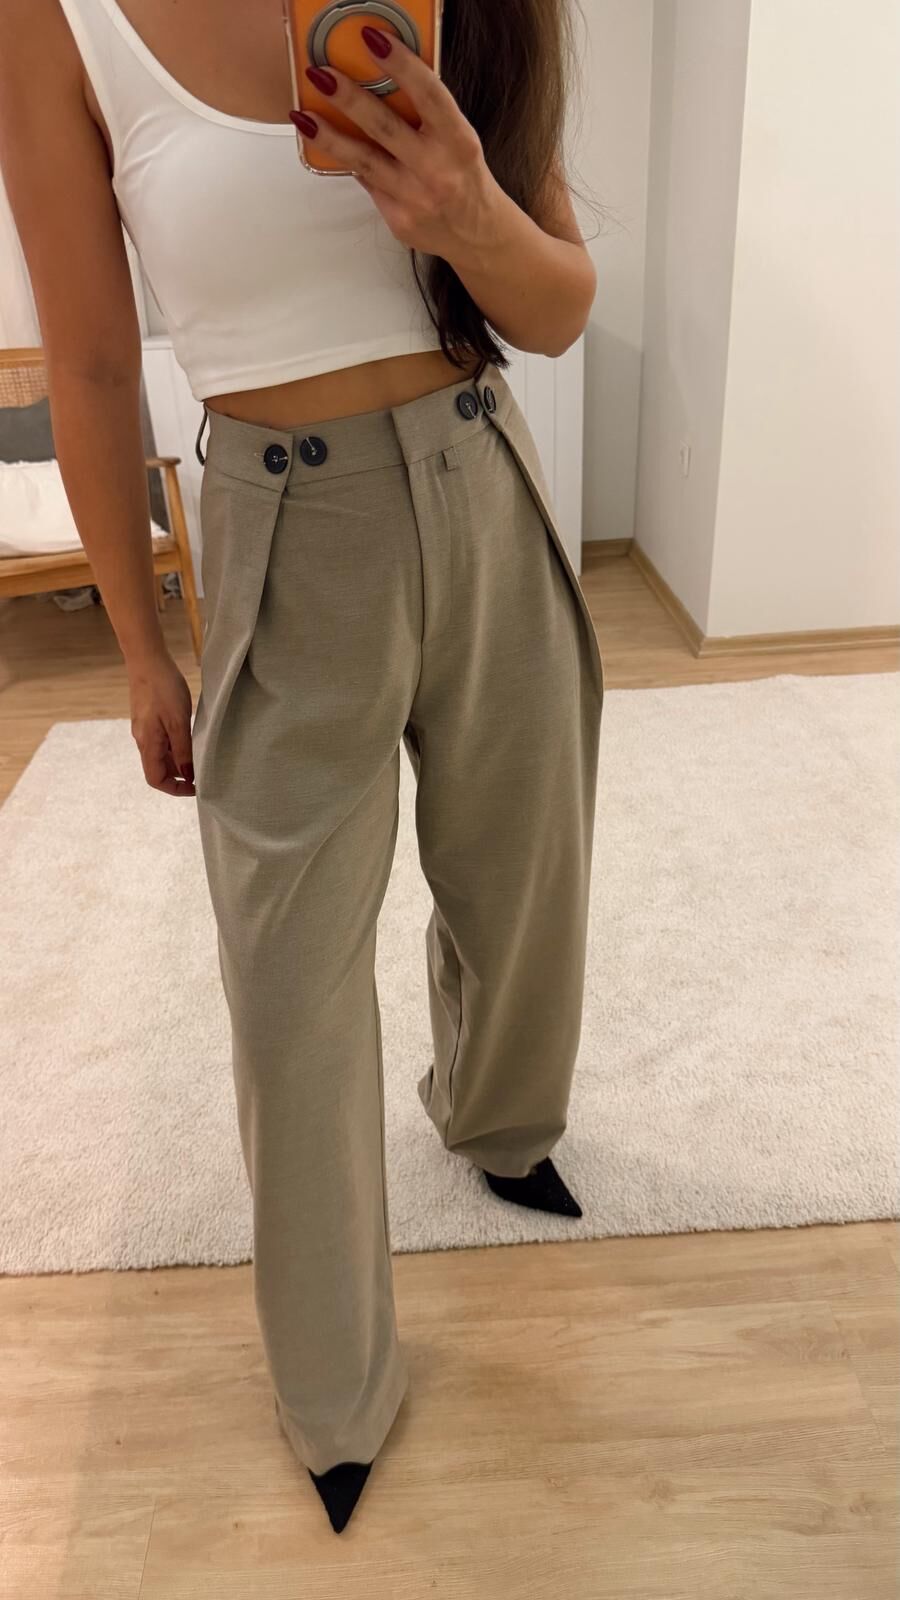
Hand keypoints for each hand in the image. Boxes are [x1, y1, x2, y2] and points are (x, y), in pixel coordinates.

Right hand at [127, 649, 194, 796]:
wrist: (147, 659)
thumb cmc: (163, 688)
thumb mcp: (178, 722)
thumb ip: (182, 751)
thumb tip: (187, 775)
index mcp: (148, 744)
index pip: (155, 779)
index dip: (175, 789)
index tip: (196, 786)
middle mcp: (143, 740)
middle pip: (158, 769)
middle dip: (179, 776)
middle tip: (203, 771)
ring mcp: (145, 728)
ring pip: (160, 754)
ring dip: (178, 761)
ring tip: (199, 754)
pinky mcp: (148, 718)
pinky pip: (161, 740)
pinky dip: (175, 746)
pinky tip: (189, 737)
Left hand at [293, 25, 502, 259]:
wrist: (477, 236)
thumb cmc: (464, 177)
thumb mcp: (459, 140)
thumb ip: (427, 115)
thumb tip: (379, 83)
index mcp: (458, 142)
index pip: (429, 95)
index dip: (401, 65)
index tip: (373, 39)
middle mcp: (437, 171)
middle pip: (385, 128)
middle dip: (348, 98)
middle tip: (320, 74)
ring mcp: (415, 198)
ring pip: (364, 161)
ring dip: (329, 136)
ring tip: (303, 115)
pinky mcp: (398, 220)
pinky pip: (367, 183)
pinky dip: (348, 162)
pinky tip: (328, 145)